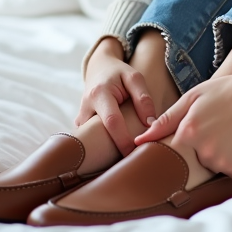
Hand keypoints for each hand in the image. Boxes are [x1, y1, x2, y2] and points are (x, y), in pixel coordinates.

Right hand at [76, 36, 155, 155]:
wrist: (98, 69)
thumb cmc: (119, 73)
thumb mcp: (134, 77)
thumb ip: (143, 98)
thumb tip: (150, 123)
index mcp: (99, 94)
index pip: (112, 121)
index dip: (123, 140)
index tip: (134, 153)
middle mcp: (85, 108)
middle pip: (99, 136)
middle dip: (114, 150)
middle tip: (132, 163)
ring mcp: (80, 119)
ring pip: (93, 141)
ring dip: (108, 150)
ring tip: (125, 160)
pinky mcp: (81, 126)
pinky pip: (91, 140)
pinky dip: (104, 146)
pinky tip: (115, 152)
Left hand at [135, 56, 231, 183]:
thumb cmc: (227, 90)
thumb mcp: (194, 97)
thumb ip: (166, 119)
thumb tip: (140, 139)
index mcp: (188, 132)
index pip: (176, 149)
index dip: (190, 136)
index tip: (203, 126)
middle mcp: (204, 151)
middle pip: (197, 158)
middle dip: (206, 146)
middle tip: (222, 125)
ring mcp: (223, 163)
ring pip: (216, 166)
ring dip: (223, 155)